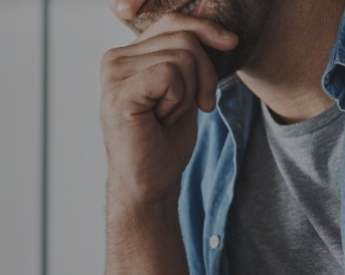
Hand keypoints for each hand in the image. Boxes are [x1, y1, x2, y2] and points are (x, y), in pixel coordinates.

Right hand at [100, 13, 237, 204]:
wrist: (150, 182)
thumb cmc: (165, 141)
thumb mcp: (185, 88)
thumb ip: (190, 55)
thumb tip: (224, 34)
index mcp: (127, 54)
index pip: (174, 21)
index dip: (206, 29)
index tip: (230, 43)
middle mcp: (114, 59)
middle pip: (183, 38)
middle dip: (202, 75)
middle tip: (191, 106)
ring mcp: (113, 74)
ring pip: (182, 56)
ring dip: (188, 93)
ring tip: (167, 116)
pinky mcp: (119, 91)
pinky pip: (170, 75)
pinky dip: (178, 100)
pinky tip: (160, 119)